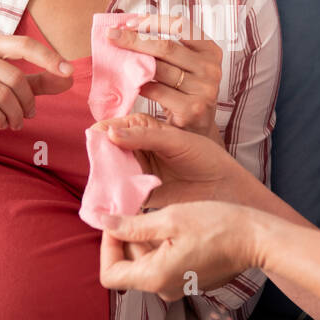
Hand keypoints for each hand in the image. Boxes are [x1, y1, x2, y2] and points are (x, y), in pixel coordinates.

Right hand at [0, 32, 74, 146]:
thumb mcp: (10, 89)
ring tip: (14, 123)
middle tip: (28, 116)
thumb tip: (69, 78)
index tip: (68, 72)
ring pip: (2, 94)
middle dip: (27, 102)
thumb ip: (38, 82)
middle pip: (15, 76)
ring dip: (15, 115)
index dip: (48, 57)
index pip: (24, 44)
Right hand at [91, 112, 251, 208]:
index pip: (117, 127)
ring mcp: (138, 171)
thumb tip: (111, 133)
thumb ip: (145, 136)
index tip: (95, 137)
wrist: (223, 187)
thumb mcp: (176, 141)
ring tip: (103, 176)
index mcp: (145, 129)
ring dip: (106, 173)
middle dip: (102, 154)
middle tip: (98, 160)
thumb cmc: (205, 157)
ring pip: (112, 170)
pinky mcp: (141, 193)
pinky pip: (121, 190)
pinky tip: (110, 193)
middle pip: (110, 149)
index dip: (104, 132)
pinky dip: (114, 192)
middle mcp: (138, 149)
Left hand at [98, 201, 261, 301]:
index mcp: (155, 278)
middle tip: (137, 209)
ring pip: (145, 263)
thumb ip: (132, 225)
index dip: (107, 247)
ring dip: (144, 239)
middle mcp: (164, 289)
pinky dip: (161, 244)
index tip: (117, 222)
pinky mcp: (189, 280)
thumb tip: (103, 222)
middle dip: (127, 238)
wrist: (256, 238)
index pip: (109, 274)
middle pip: (127, 267)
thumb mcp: (170, 218)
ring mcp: (177, 287)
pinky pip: (163, 264)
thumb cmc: (217, 225)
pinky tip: (175, 225)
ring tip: (161, 215)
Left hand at [105, 14, 223, 143]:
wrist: (198, 128)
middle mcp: (211, 68)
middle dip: (135, 39)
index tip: (130, 22)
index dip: (154, 21)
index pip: (181, 25)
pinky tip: (130, 82)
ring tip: (116, 56)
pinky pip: (156, 91)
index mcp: (210, 51)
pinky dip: (139, 85)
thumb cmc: (185, 91)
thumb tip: (130, 26)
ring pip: (159, 69)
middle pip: (166, 47)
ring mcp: (203, 90)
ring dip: (133, 61)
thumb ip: (167, 48)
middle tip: (111, 35)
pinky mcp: (191, 109)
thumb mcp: (185, 65)